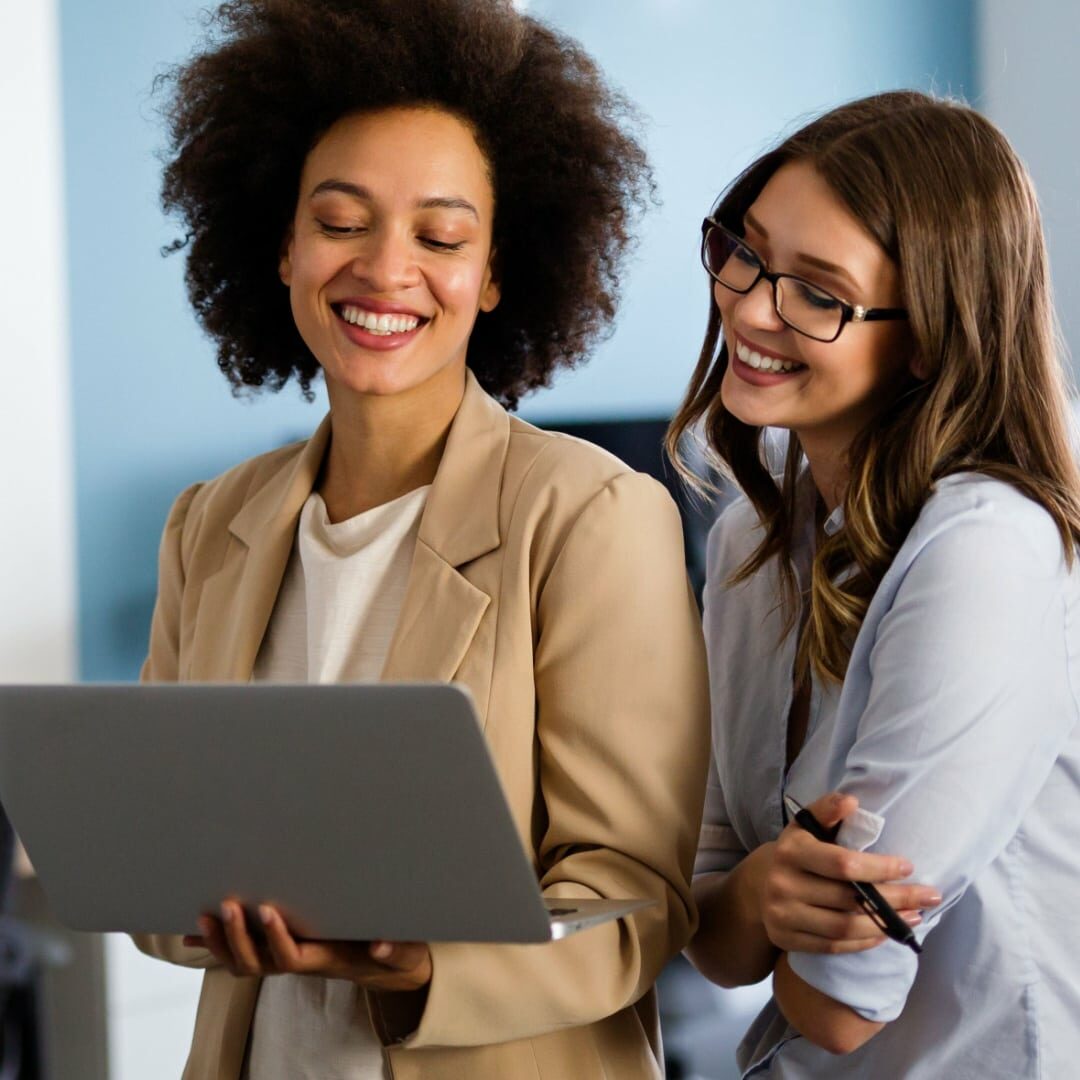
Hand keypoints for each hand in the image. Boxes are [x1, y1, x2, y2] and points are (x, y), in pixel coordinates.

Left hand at [182, 899, 431, 990]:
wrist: (389, 966)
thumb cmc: (396, 953)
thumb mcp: (405, 952)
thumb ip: (399, 949)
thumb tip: (381, 946)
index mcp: (327, 959)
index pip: (292, 958)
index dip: (276, 938)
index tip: (267, 910)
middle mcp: (302, 961)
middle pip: (258, 964)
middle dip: (238, 938)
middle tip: (228, 905)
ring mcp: (288, 957)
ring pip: (245, 962)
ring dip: (221, 943)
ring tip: (204, 916)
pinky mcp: (281, 950)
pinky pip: (243, 953)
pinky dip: (217, 944)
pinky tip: (195, 932)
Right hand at [759, 792, 941, 954]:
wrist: (763, 884)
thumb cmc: (800, 851)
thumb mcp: (807, 825)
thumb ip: (828, 810)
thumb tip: (851, 802)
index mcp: (790, 850)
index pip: (842, 864)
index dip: (879, 867)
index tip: (908, 867)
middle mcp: (782, 883)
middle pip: (849, 898)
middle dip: (895, 898)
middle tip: (929, 896)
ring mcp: (782, 914)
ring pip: (844, 927)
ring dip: (885, 925)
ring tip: (914, 916)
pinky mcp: (786, 939)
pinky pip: (833, 946)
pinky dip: (864, 942)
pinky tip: (885, 933)